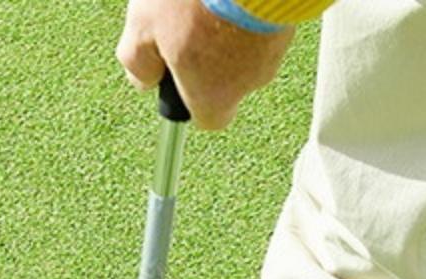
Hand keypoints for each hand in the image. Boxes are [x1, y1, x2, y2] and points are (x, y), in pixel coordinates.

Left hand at [117, 0, 294, 130]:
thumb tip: (142, 81)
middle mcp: (248, 83)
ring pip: (241, 49)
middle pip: (224, 81)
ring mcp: (273, 52)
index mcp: (214, 96)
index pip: (207, 120)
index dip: (189, 101)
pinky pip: (259, 23)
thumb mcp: (144, 26)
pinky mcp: (287, 22)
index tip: (174, 76)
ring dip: (223, 28)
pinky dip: (242, 10)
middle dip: (204, 56)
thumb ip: (138, 61)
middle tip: (183, 20)